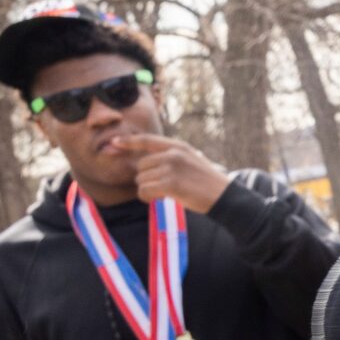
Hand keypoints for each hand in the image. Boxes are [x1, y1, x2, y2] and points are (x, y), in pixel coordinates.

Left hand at [112, 133, 230, 213]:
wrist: (224, 196)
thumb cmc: (206, 181)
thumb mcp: (191, 160)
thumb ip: (171, 156)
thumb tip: (144, 162)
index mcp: (178, 146)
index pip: (147, 140)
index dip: (128, 141)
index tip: (114, 142)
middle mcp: (173, 154)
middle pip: (141, 165)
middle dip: (146, 177)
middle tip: (161, 186)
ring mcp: (172, 168)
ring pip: (141, 179)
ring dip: (148, 189)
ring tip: (163, 193)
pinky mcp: (171, 184)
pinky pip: (145, 190)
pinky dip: (148, 197)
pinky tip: (159, 198)